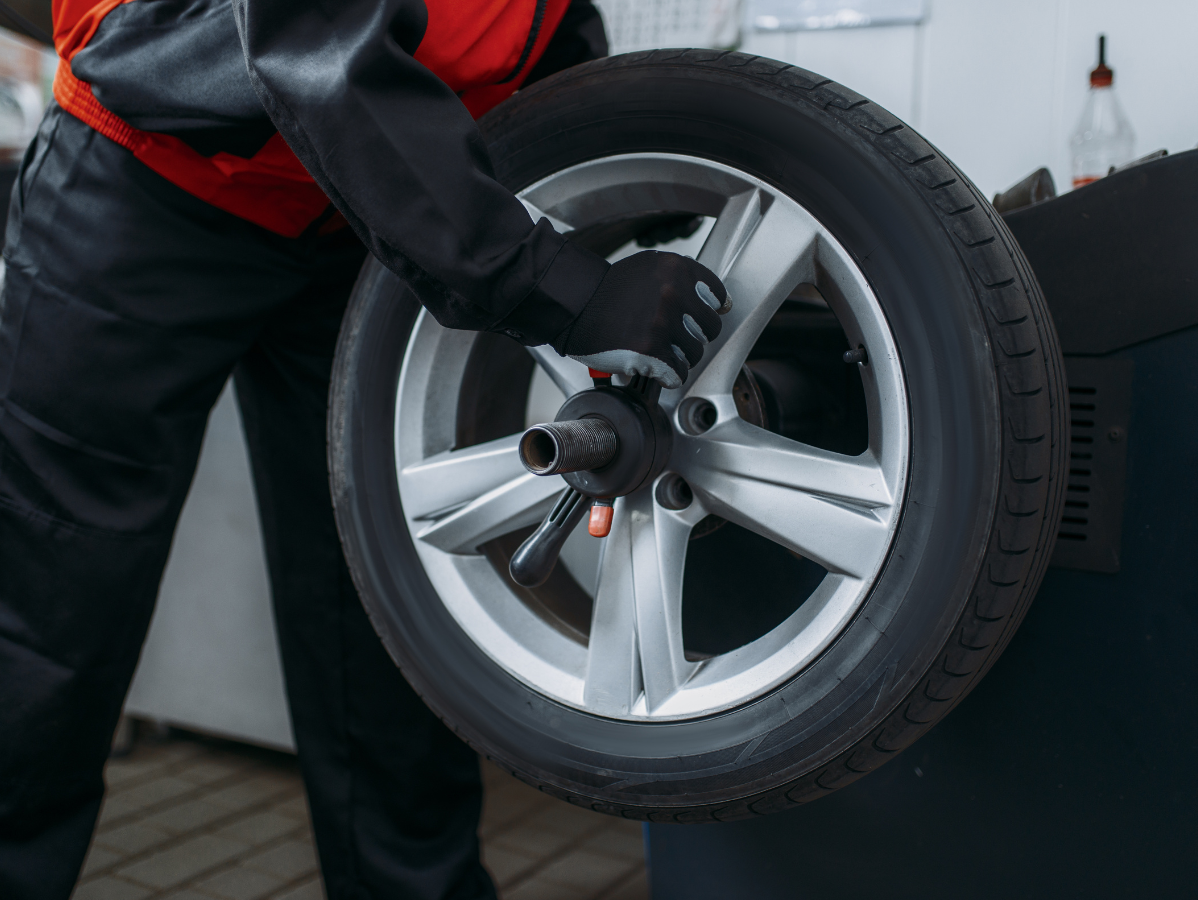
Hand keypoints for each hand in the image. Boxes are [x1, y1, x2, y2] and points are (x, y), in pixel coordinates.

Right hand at [552, 250, 729, 388]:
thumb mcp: (648, 267)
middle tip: (675, 338)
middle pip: (709, 328)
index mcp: (676, 269)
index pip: (716, 295)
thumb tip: (715, 300)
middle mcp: (672, 293)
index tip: (706, 317)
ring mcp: (661, 323)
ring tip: (660, 352)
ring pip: (694, 353)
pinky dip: (668, 376)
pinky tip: (656, 369)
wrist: (575, 306)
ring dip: (679, 358)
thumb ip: (680, 278)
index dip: (712, 310)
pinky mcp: (649, 350)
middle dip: (694, 336)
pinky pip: (676, 373)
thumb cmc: (608, 290)